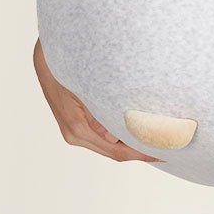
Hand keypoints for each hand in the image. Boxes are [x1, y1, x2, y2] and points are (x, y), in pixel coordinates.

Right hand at [33, 38, 160, 162]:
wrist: (46, 59)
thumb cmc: (67, 68)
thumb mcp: (85, 87)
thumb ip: (99, 114)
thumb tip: (114, 136)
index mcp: (78, 129)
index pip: (116, 150)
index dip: (141, 153)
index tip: (163, 153)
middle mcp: (76, 135)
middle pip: (114, 152)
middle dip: (141, 152)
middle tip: (167, 149)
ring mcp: (75, 132)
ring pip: (110, 146)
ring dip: (132, 144)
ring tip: (157, 140)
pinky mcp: (77, 125)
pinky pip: (104, 137)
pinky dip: (121, 136)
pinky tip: (136, 130)